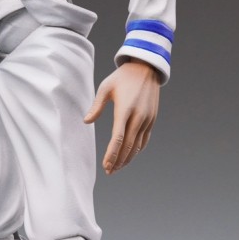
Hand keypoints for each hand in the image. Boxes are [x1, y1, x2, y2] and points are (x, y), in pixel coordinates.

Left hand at [84, 60, 159, 174]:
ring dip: (127, 158)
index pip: (118, 138)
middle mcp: (138, 117)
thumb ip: (96, 106)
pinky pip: (145, 139)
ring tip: (117, 167)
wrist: (146, 68)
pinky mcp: (152, 119)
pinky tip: (129, 155)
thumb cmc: (122, 77)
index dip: (112, 154)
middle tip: (109, 171)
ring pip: (137, 145)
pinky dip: (137, 150)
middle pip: (128, 146)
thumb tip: (86, 121)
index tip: (106, 165)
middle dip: (118, 161)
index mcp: (125, 110)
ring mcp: (147, 119)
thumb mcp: (106, 87)